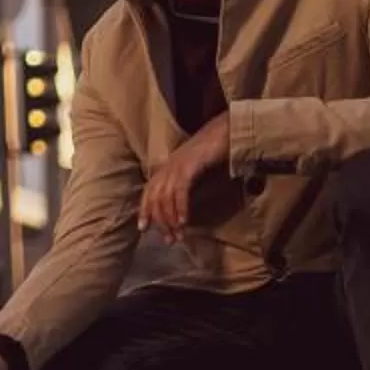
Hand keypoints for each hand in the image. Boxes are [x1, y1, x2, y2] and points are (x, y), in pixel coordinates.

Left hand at [138, 112, 233, 242]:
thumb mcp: (194, 170)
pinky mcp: (189, 166)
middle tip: (169, 240)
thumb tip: (182, 206)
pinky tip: (184, 222)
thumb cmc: (213, 151)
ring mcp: (177, 165)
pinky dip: (180, 208)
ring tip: (178, 236)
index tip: (143, 229)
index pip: (148, 191)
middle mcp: (167, 166)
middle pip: (155, 198)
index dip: (144, 210)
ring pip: (166, 198)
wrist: (226, 129)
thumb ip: (186, 184)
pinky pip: (180, 191)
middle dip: (160, 222)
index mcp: (166, 167)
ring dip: (171, 220)